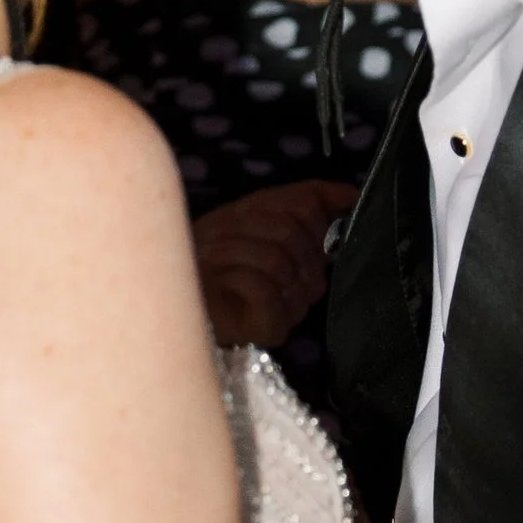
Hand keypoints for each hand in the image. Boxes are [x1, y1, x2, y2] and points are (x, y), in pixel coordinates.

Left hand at [191, 180, 353, 346]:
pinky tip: (223, 283)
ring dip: (233, 251)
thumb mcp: (255, 211)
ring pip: (277, 260)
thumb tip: (351, 194)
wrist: (171, 287)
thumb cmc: (211, 250)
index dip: (276, 206)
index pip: (312, 212)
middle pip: (293, 235)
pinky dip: (236, 278)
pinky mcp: (274, 328)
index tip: (245, 215)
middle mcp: (308, 283)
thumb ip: (305, 199)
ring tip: (214, 261)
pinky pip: (264, 289)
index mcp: (308, 254)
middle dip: (248, 228)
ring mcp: (294, 309)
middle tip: (220, 240)